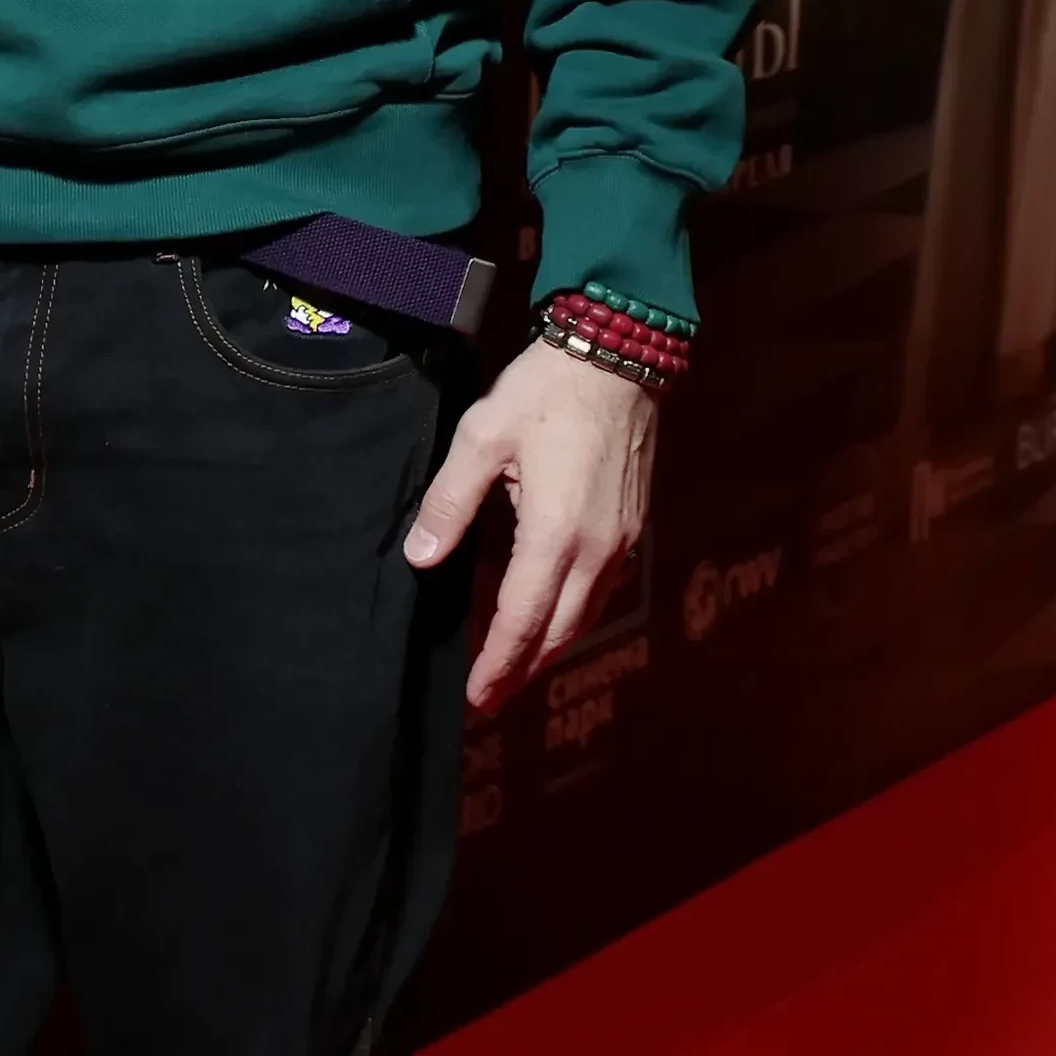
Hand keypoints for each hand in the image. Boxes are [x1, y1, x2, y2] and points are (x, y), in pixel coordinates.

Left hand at [403, 335, 657, 711]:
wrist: (618, 355)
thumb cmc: (545, 391)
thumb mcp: (482, 437)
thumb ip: (449, 503)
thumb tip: (421, 558)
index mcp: (556, 533)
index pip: (522, 619)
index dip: (498, 663)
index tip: (477, 697)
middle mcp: (598, 550)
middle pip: (560, 632)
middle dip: (523, 671)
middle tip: (490, 700)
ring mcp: (622, 542)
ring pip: (587, 617)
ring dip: (551, 649)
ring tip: (517, 672)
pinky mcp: (633, 528)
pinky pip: (603, 592)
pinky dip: (575, 618)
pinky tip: (554, 621)